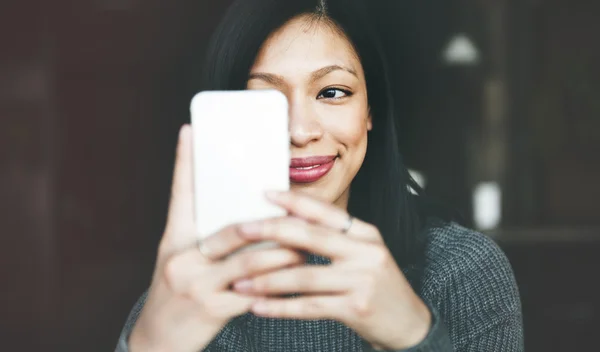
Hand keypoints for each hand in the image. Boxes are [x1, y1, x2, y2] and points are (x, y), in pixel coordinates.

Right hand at [129, 126, 304, 351]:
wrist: (156, 344)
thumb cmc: (176, 296)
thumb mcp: (181, 263)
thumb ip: (207, 241)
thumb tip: (250, 221)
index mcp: (174, 242)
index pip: (180, 195)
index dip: (184, 162)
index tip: (190, 131)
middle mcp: (183, 259)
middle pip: (232, 230)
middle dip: (269, 224)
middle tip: (296, 214)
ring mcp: (197, 285)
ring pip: (251, 260)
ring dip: (284, 253)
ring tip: (304, 247)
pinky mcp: (213, 309)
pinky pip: (256, 293)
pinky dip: (277, 285)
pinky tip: (294, 282)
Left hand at [231, 191, 431, 349]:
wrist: (408, 323)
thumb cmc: (376, 285)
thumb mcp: (363, 253)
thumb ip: (334, 238)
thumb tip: (290, 220)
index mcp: (365, 233)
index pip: (325, 211)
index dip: (293, 201)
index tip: (265, 194)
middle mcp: (365, 252)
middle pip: (310, 237)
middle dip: (271, 232)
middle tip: (241, 231)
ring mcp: (362, 280)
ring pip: (304, 276)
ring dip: (267, 280)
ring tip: (239, 282)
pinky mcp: (356, 308)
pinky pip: (309, 307)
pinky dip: (280, 308)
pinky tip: (258, 308)